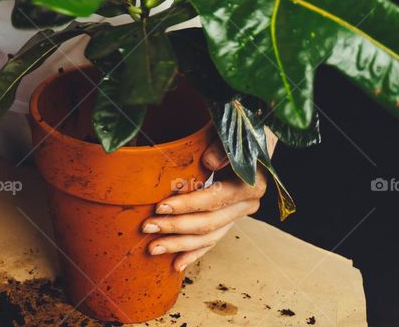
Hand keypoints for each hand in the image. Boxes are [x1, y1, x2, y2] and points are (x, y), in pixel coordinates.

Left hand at [142, 136, 273, 271]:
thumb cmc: (233, 136)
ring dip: (179, 245)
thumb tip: (209, 163)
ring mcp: (239, 216)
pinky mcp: (230, 222)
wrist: (250, 144)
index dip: (187, 205)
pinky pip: (212, 243)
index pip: (214, 200)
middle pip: (209, 223)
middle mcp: (248, 205)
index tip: (161, 206)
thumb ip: (221, 147)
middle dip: (175, 227)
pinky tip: (176, 264)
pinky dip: (194, 254)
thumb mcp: (227, 134)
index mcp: (250, 184)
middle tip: (148, 227)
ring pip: (209, 238)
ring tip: (153, 248)